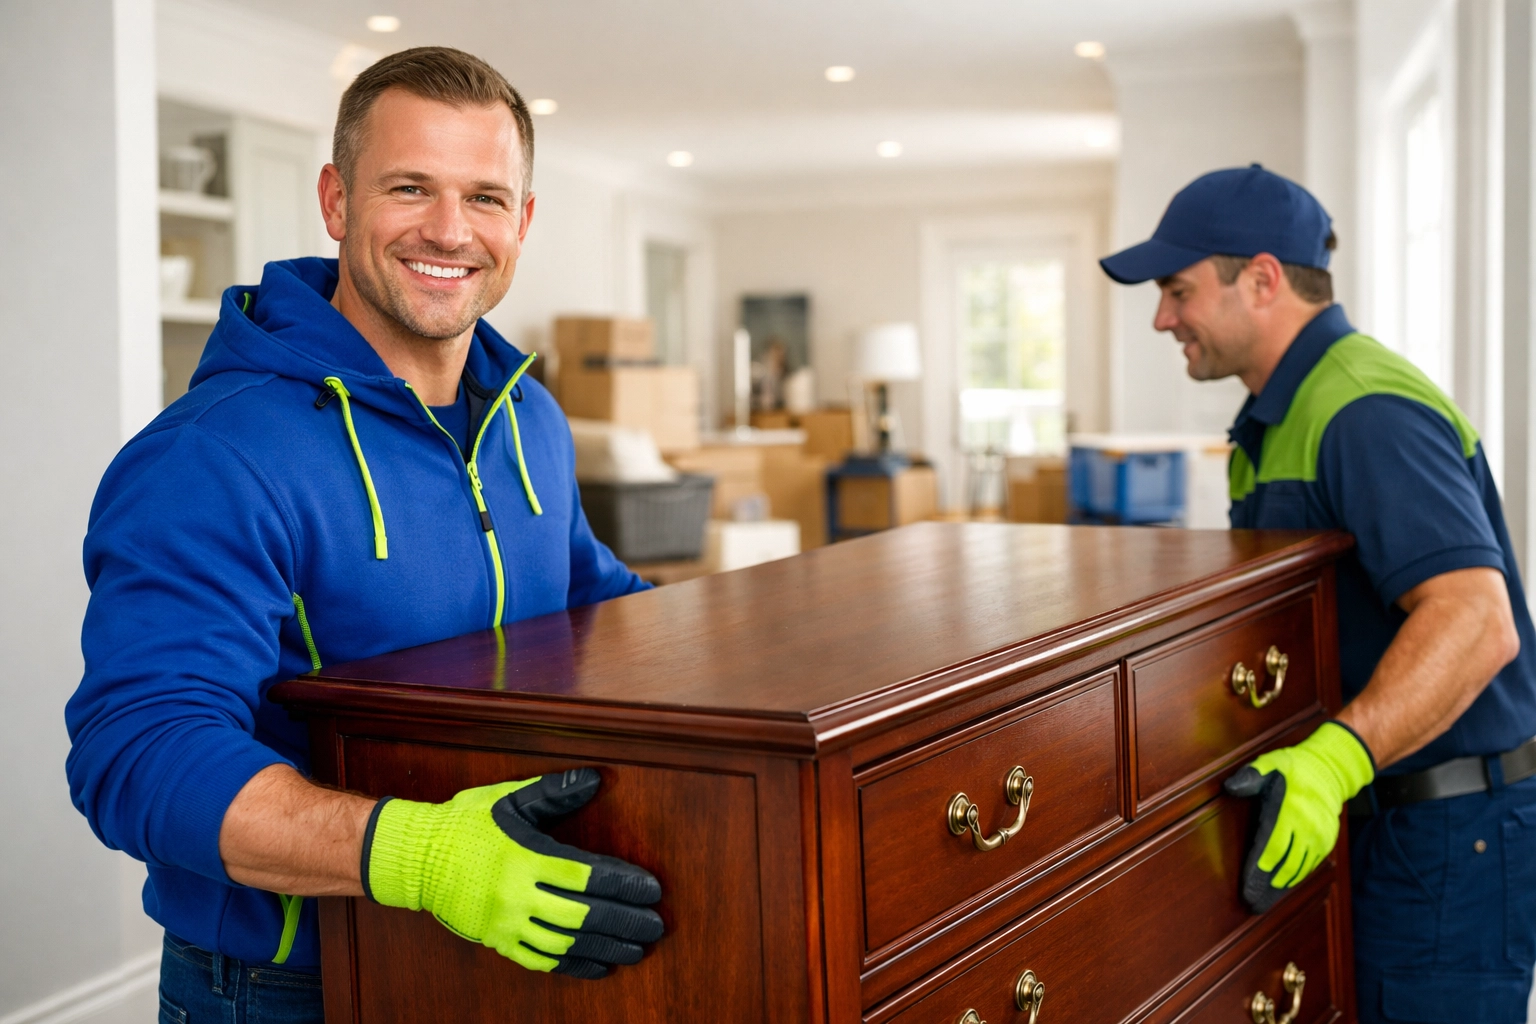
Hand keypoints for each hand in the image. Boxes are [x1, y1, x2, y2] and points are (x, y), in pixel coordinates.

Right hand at [363, 768, 663, 977]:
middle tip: (655, 926)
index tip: (652, 889)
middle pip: (583, 915)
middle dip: (624, 922)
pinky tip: (599, 965)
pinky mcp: (497, 940)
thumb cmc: (466, 822)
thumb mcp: (509, 798)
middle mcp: (517, 894)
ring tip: (637, 949)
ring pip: (566, 943)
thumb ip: (555, 791)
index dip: (624, 884)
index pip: (587, 876)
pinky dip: (573, 966)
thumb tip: (596, 779)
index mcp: (525, 856)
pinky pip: (541, 960)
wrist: (416, 858)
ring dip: (605, 947)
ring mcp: (506, 922)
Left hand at [1223, 721, 1373, 912]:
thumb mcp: (1270, 764)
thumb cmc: (1292, 768)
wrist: (1329, 770)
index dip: (1257, 872)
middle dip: (1265, 887)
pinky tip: (1279, 889)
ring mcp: (1319, 838)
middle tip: (1250, 904)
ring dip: (1279, 889)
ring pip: (1298, 871)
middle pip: (1284, 866)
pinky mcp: (1326, 843)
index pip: (1270, 849)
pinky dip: (1293, 879)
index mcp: (1290, 811)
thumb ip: (1250, 776)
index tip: (1246, 890)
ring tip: (1261, 904)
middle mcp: (1307, 828)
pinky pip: (1308, 866)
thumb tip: (1230, 786)